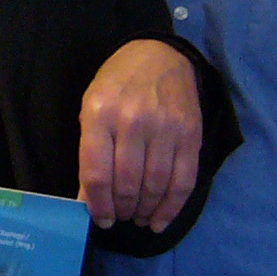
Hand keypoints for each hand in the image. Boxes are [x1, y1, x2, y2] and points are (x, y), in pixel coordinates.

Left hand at [78, 39, 200, 229]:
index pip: (97, 174)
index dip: (98, 206)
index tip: (101, 219)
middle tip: (121, 216)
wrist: (158, 55)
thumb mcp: (90, 111)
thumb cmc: (116, 85)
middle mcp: (132, 121)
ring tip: (138, 218)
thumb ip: (89, 156)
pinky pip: (183, 181)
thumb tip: (86, 202)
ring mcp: (165, 127)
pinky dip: (171, 208)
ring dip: (145, 211)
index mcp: (99, 115)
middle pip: (127, 184)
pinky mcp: (190, 134)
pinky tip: (160, 220)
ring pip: (156, 186)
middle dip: (122, 210)